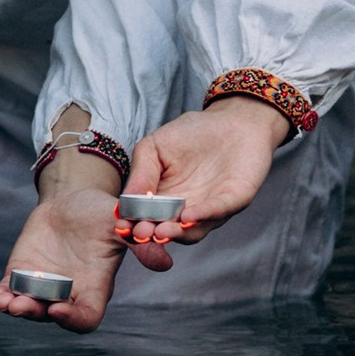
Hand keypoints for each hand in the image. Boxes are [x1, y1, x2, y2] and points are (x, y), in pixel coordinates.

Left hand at [0, 178, 128, 330]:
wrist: (73, 199)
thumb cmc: (102, 212)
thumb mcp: (121, 223)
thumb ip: (138, 244)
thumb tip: (165, 263)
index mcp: (94, 286)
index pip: (86, 318)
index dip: (72, 320)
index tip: (57, 309)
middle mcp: (68, 291)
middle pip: (52, 317)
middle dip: (35, 313)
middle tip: (21, 305)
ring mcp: (44, 284)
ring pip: (29, 308)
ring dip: (16, 308)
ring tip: (5, 302)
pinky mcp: (23, 273)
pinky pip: (11, 292)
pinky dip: (3, 296)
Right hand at [116, 98, 283, 270]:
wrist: (233, 119)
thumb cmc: (192, 133)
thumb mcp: (154, 147)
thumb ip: (141, 173)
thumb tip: (125, 202)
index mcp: (161, 201)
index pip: (144, 220)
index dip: (133, 227)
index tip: (121, 227)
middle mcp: (184, 211)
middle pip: (166, 232)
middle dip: (152, 236)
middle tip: (140, 234)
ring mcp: (209, 209)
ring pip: (192, 230)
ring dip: (177, 233)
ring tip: (161, 231)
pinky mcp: (234, 201)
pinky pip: (218, 211)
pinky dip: (203, 215)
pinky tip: (188, 216)